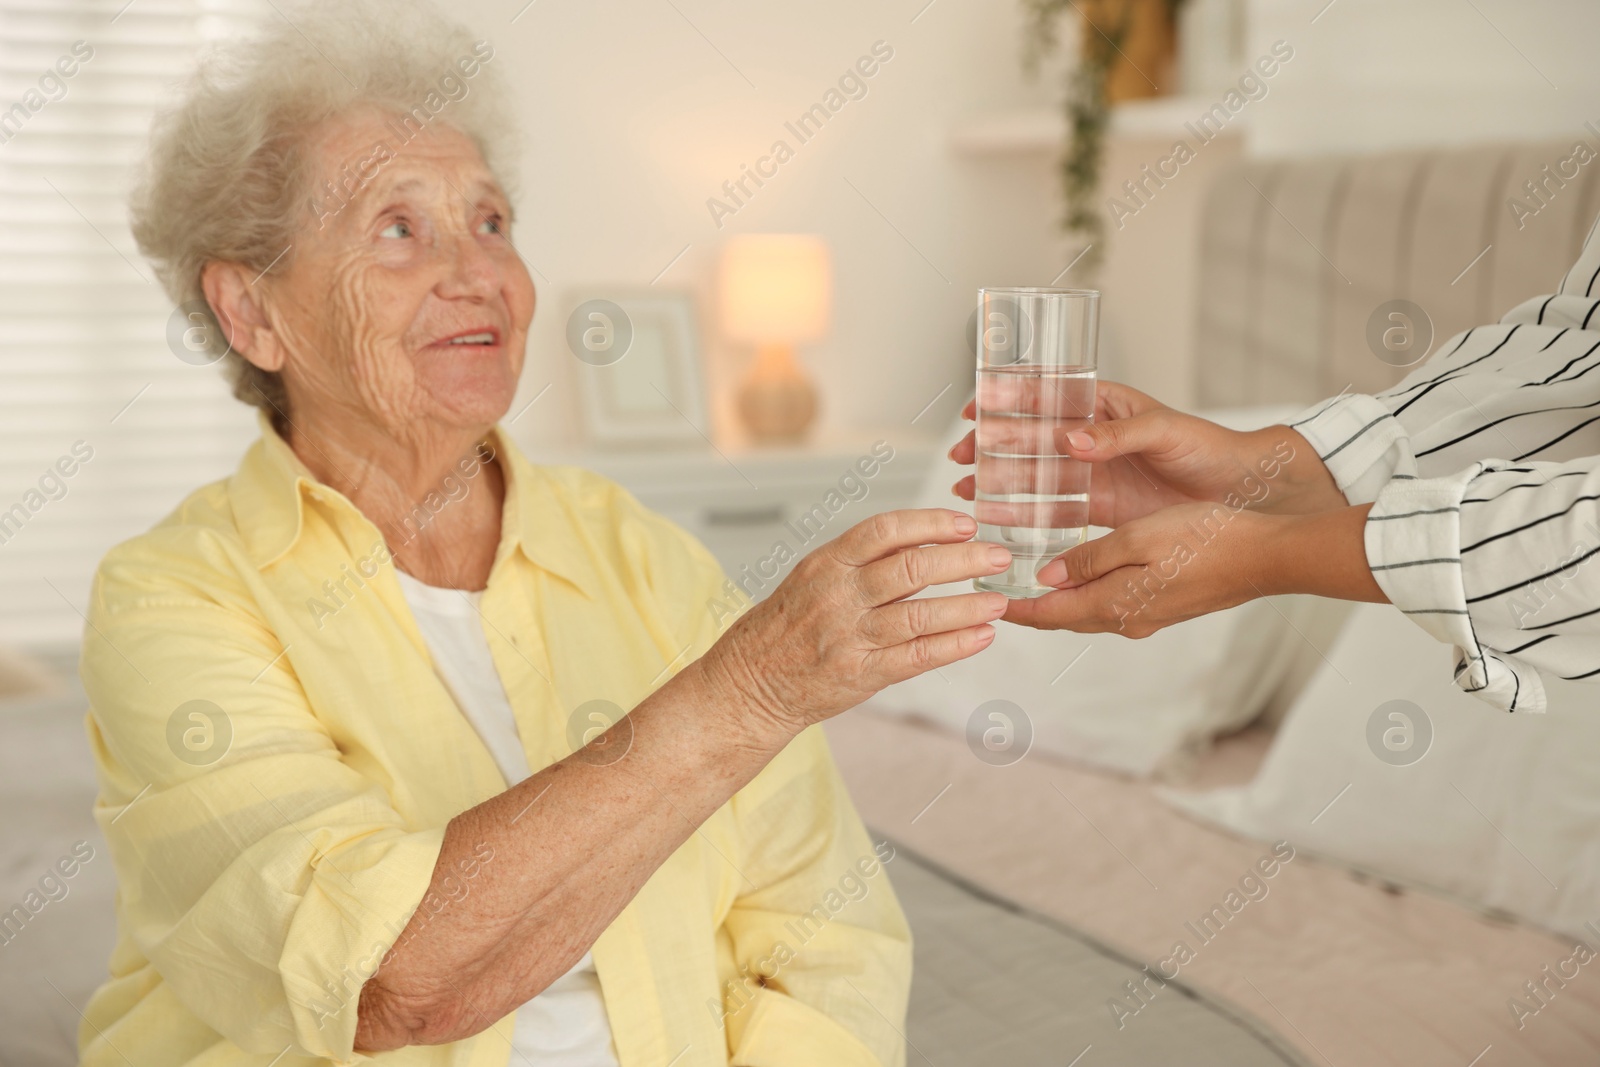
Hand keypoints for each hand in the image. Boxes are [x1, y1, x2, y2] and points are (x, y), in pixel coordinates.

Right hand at [701, 508, 1011, 734]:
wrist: (751, 683)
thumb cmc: (786, 626)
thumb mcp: (814, 577)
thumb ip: (863, 561)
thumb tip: (925, 541)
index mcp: (826, 564)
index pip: (884, 531)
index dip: (930, 524)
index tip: (965, 524)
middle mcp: (838, 597)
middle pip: (911, 569)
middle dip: (963, 560)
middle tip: (997, 557)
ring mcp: (850, 638)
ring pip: (920, 615)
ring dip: (967, 606)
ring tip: (999, 600)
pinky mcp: (861, 675)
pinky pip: (917, 657)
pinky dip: (954, 645)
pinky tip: (981, 636)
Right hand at [949, 380, 1343, 527]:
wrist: (1241, 490)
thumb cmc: (1208, 448)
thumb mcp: (1164, 431)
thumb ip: (1117, 434)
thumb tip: (1071, 440)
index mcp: (1104, 405)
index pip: (1047, 395)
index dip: (1008, 399)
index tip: (976, 408)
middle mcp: (1092, 439)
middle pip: (1030, 437)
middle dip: (992, 445)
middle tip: (962, 456)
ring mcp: (1093, 474)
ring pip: (1035, 474)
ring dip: (1001, 481)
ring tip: (968, 491)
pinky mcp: (1101, 507)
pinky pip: (1055, 509)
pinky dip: (1027, 514)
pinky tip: (1000, 519)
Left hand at [1001, 501, 1386, 635]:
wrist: (1269, 555)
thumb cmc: (1206, 538)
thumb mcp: (1138, 537)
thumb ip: (1089, 559)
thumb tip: (1048, 577)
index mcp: (1114, 605)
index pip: (1049, 614)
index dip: (1014, 609)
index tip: (983, 603)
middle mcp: (1127, 620)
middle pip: (1065, 616)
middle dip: (1030, 606)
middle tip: (997, 590)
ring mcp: (1149, 616)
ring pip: (1089, 610)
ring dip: (1058, 599)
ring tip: (1029, 580)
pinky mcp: (1166, 606)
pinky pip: (1114, 603)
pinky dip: (1088, 591)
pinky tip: (1081, 573)